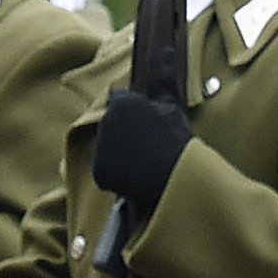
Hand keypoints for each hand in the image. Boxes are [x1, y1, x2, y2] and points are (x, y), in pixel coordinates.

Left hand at [94, 89, 190, 208]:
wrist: (174, 176)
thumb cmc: (178, 142)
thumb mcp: (172, 113)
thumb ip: (154, 104)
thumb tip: (149, 103)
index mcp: (123, 103)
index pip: (119, 99)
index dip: (130, 111)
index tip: (139, 121)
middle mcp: (106, 120)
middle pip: (111, 125)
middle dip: (123, 134)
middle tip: (145, 148)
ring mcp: (100, 145)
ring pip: (107, 149)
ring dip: (119, 155)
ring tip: (143, 165)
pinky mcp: (98, 169)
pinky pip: (106, 171)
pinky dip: (116, 176)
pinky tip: (135, 178)